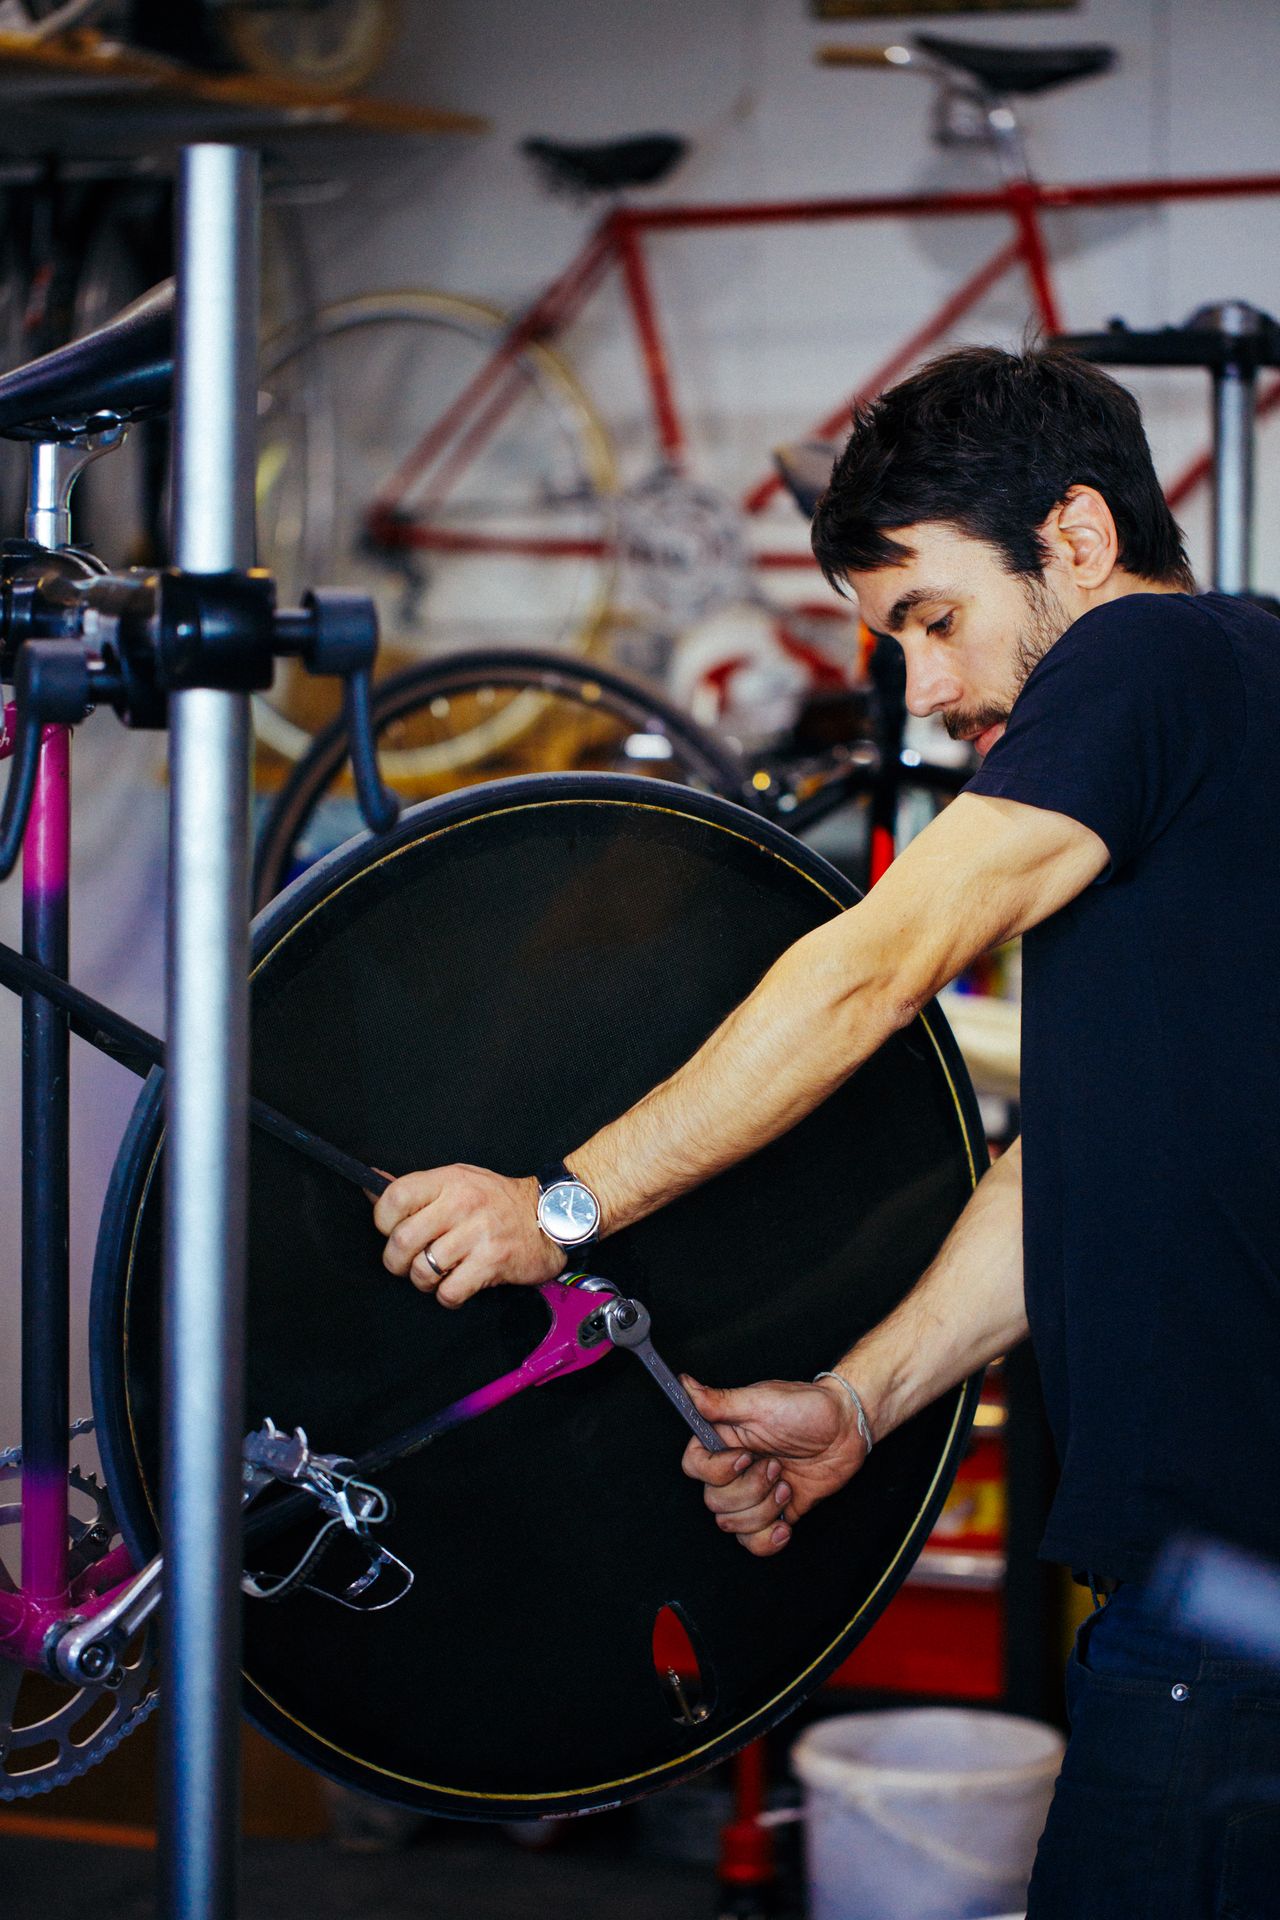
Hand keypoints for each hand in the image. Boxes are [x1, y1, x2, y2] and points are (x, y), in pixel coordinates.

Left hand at [374, 1164, 566, 1305]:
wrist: (551, 1215)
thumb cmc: (498, 1199)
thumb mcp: (457, 1180)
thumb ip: (415, 1188)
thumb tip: (369, 1183)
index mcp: (447, 1181)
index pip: (393, 1198)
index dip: (383, 1221)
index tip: (392, 1230)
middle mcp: (461, 1204)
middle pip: (402, 1241)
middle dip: (397, 1261)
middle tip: (408, 1262)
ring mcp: (477, 1234)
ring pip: (422, 1270)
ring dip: (423, 1281)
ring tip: (437, 1273)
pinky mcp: (492, 1262)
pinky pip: (450, 1291)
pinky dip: (447, 1296)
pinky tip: (457, 1284)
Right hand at [680, 1375, 869, 1556]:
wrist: (847, 1429)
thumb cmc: (807, 1408)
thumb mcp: (761, 1400)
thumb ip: (719, 1400)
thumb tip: (685, 1385)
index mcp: (724, 1440)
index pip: (694, 1468)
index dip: (717, 1471)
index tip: (745, 1457)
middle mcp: (734, 1470)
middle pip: (714, 1502)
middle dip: (750, 1490)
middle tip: (776, 1466)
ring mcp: (754, 1494)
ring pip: (732, 1525)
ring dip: (764, 1510)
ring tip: (786, 1484)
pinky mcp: (775, 1513)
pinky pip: (754, 1543)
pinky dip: (768, 1540)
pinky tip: (785, 1524)